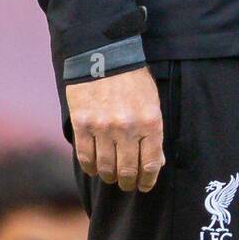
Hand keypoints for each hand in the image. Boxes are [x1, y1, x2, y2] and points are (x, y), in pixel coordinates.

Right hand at [66, 66, 164, 192]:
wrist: (104, 54)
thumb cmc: (133, 79)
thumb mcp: (152, 102)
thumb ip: (154, 133)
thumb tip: (156, 162)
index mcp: (150, 122)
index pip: (151, 163)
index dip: (148, 180)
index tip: (144, 185)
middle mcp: (127, 128)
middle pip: (127, 170)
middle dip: (128, 182)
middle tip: (127, 183)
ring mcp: (103, 127)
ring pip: (106, 168)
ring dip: (109, 176)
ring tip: (111, 175)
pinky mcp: (82, 124)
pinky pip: (85, 157)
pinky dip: (90, 167)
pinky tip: (94, 167)